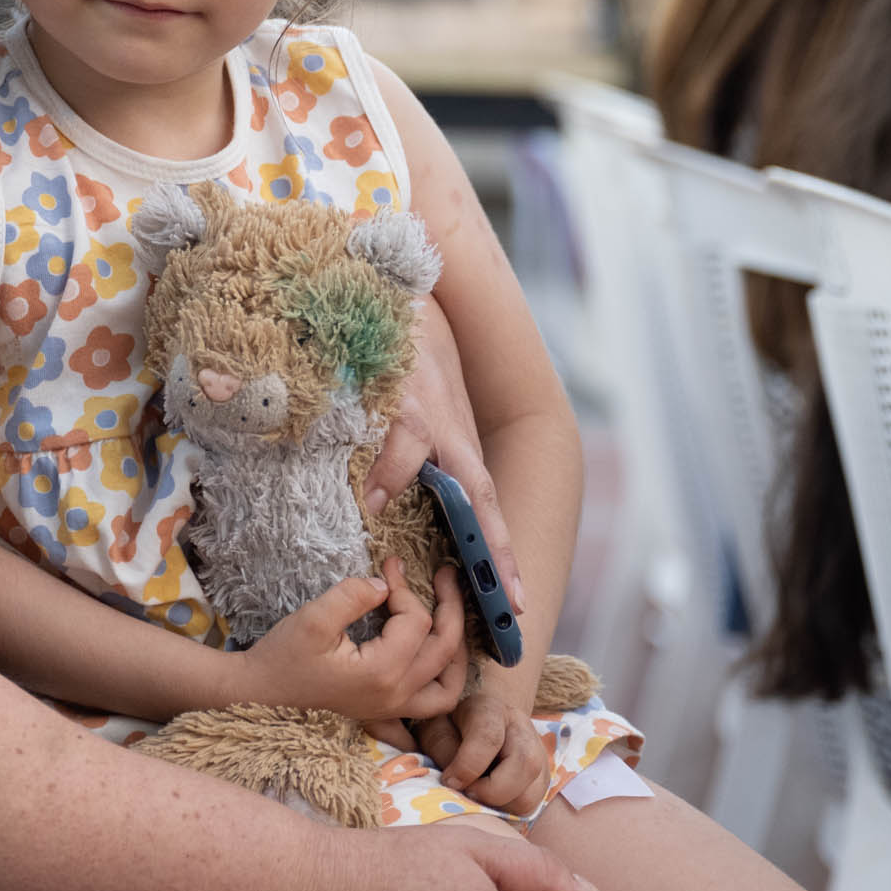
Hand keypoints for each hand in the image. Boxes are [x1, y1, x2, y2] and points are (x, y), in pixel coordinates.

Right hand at [234, 557, 468, 725]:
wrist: (261, 691)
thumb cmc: (283, 656)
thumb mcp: (313, 618)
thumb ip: (353, 595)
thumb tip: (385, 584)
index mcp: (381, 673)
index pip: (416, 622)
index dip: (405, 588)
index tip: (388, 565)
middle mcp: (395, 695)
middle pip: (445, 649)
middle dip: (450, 606)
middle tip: (446, 576)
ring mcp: (393, 707)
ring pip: (450, 684)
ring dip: (458, 650)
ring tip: (454, 618)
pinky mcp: (387, 710)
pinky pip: (434, 701)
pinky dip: (445, 677)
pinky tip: (438, 655)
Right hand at [362, 301, 521, 591]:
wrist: (399, 284)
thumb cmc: (397, 348)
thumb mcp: (404, 401)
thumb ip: (402, 447)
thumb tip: (377, 499)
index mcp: (453, 436)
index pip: (484, 503)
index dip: (500, 553)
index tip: (517, 603)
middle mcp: (453, 429)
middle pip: (485, 500)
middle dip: (499, 555)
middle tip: (515, 606)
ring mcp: (434, 412)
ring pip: (457, 476)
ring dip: (461, 526)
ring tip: (447, 572)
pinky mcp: (406, 393)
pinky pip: (401, 441)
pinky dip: (391, 474)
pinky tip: (372, 502)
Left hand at [414, 687, 555, 813]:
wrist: (475, 724)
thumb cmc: (451, 727)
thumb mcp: (436, 728)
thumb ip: (442, 748)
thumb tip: (455, 782)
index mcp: (492, 710)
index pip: (489, 738)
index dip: (467, 766)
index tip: (448, 781)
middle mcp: (522, 729)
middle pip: (525, 764)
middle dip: (492, 791)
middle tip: (467, 793)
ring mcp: (539, 754)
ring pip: (533, 791)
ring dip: (501, 805)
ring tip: (478, 797)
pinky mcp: (543, 778)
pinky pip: (532, 806)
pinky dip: (509, 812)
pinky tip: (490, 801)